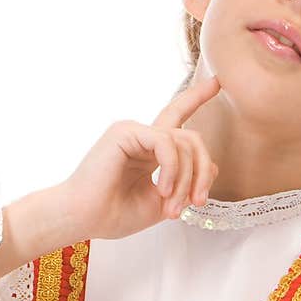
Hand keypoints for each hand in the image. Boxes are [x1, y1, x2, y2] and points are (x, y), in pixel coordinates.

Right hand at [60, 73, 221, 240]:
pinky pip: (166, 142)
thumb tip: (214, 166)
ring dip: (187, 178)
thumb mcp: (162, 203)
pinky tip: (161, 189)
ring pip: (185, 142)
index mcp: (149, 150)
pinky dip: (172, 169)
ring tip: (172, 207)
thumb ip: (186, 185)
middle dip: (203, 172)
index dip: (196, 98)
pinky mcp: (126, 131)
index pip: (177, 119)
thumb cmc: (113, 214)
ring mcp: (134, 131)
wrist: (82, 218)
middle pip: (192, 139)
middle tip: (198, 202)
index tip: (217, 82)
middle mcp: (142, 136)